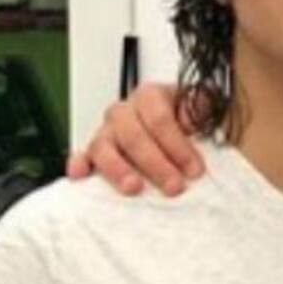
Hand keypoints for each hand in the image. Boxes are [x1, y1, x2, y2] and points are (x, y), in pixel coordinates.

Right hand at [67, 83, 204, 196]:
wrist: (178, 125)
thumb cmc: (189, 120)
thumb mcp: (203, 109)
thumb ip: (201, 109)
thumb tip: (192, 119)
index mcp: (151, 95)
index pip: (160, 119)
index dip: (178, 145)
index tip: (194, 169)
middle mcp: (125, 112)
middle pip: (133, 135)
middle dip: (155, 163)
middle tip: (173, 186)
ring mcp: (106, 131)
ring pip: (102, 146)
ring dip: (118, 169)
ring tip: (134, 188)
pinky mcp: (94, 152)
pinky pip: (81, 155)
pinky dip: (79, 164)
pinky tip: (82, 175)